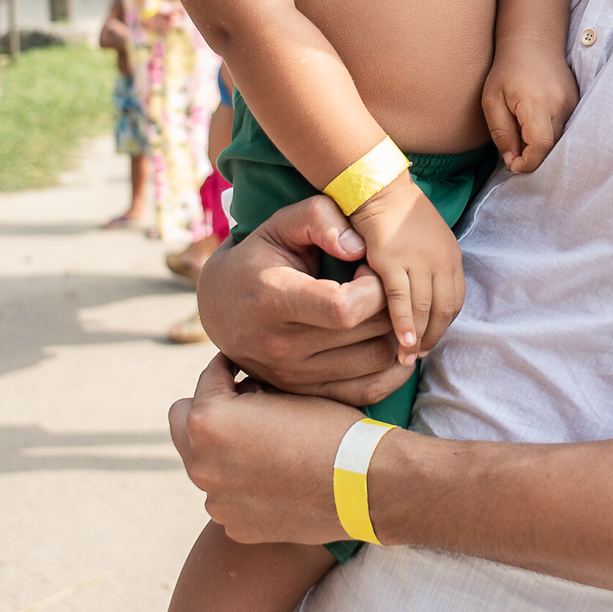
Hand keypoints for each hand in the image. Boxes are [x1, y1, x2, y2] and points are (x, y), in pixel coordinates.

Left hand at [170, 355, 353, 543]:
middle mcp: (201, 464)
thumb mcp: (286, 391)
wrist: (366, 484)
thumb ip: (249, 389)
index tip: (241, 368)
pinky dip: (243, 486)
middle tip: (241, 405)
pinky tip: (277, 478)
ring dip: (225, 452)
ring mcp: (216, 500)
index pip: (206, 379)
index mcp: (208, 422)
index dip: (228, 369)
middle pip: (182, 423)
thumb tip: (237, 389)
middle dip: (208, 410)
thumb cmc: (331, 428)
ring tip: (266, 445)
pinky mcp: (235, 526)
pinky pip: (227, 496)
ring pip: (206, 463)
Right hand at [196, 195, 408, 404]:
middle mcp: (280, 345)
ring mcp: (292, 375)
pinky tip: (391, 341)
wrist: (218, 306)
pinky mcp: (304, 392)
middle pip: (367, 334)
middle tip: (382, 285)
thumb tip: (358, 247)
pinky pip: (367, 393)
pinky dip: (392, 371)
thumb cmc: (257, 257)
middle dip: (390, 304)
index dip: (374, 286)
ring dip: (394, 333)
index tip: (368, 268)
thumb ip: (320, 218)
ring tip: (381, 309)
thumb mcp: (281, 223)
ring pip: (376, 361)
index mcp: (272, 298)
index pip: (344, 308)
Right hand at [350, 172, 464, 363]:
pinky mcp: (392, 260)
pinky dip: (402, 323)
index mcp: (451, 256)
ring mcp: (418, 260)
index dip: (443, 326)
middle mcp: (441, 260)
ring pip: (423, 309)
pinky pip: (400, 299)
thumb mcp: (428, 241)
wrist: (379, 189)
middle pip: (443, 310)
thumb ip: (432, 267)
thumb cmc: (398, 217)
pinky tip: (400, 341)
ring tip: (407, 357)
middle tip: (418, 357)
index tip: (430, 340)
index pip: (455, 301)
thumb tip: (427, 299)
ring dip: (418, 337)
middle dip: (432, 337)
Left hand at [483, 37, 578, 173]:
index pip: (540, 146)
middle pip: (551, 148)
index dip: (527, 163)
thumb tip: (512, 161)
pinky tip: (534, 125)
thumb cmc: (506, 70)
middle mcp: (560, 105)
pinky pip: (564, 130)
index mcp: (536, 103)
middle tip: (514, 150)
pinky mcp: (576, 104)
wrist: (533, 42)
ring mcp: (572, 104)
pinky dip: (549, 136)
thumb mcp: (491, 101)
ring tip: (522, 133)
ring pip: (559, 141)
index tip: (512, 164)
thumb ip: (501, 133)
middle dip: (532, 157)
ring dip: (540, 147)